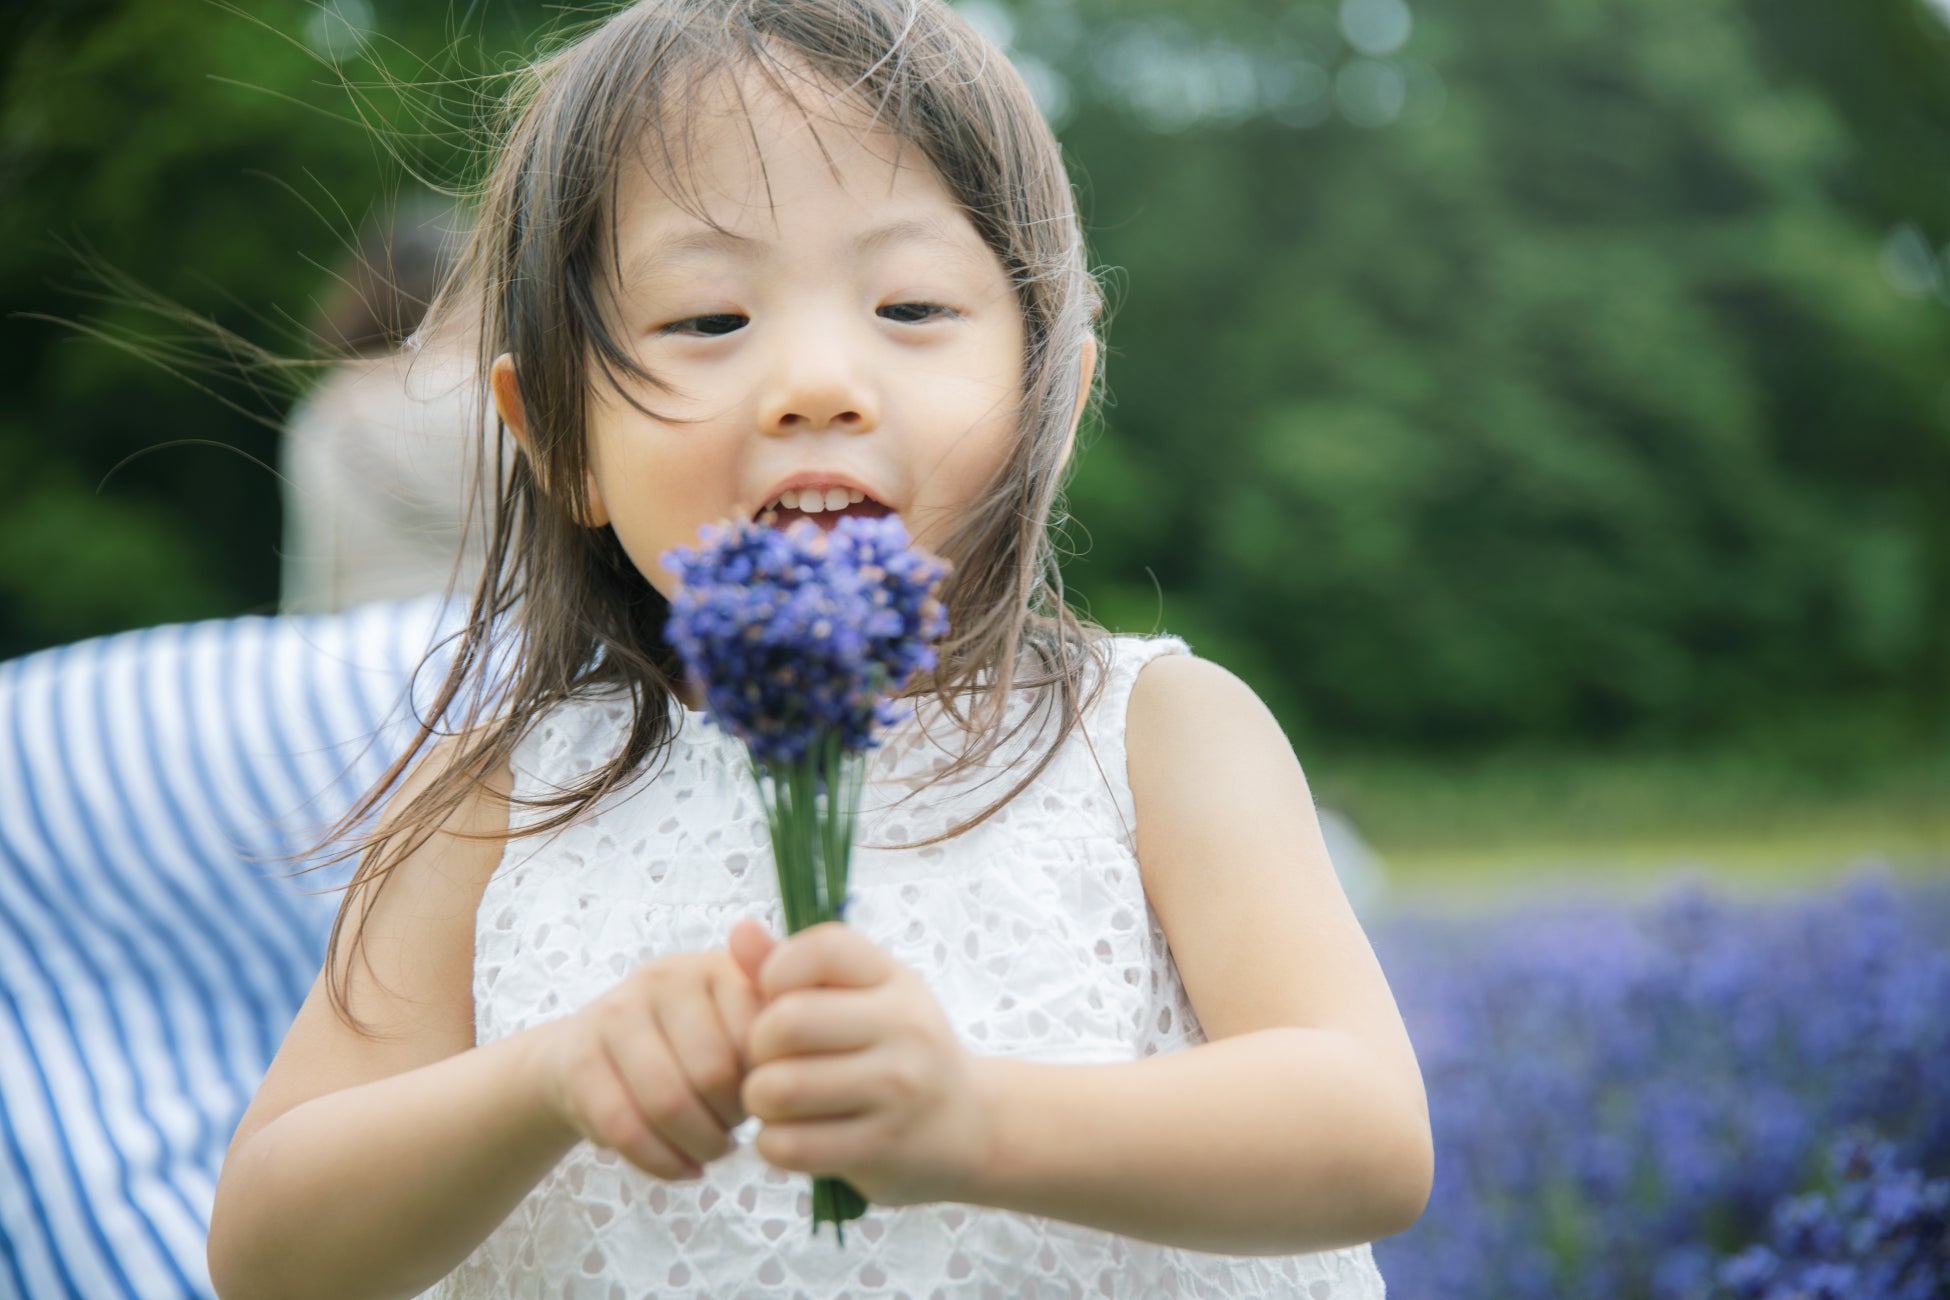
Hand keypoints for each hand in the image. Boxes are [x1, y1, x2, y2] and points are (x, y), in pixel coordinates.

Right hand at [530, 939, 769, 1181]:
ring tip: (714, 1151)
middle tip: (737, 1134)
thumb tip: (806, 1061)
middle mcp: (665, 977)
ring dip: (699, 1146)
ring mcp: (616, 1013)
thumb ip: (778, 1033)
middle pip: (714, 1074)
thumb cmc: (688, 1047)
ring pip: (667, 1103)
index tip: (770, 1103)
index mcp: (717, 967)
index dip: (772, 1084)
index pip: (762, 1036)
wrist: (587, 1055)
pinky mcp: (578, 1059)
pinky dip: (662, 1163)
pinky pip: (624, 1128)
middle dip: (733, 1120)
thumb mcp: (738, 1029)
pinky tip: (684, 1168)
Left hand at [730, 919, 992, 1205]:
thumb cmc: (897, 1050)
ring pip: (779, 1089)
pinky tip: (792, 1135)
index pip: (821, 950)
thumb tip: (738, 931)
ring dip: (760, 1101)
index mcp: (894, 979)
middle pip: (785, 1023)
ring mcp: (898, 1089)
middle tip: (771, 1062)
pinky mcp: (883, 1147)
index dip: (778, 972)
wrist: (971, 1125)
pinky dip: (773, 1144)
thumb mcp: (863, 996)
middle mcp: (904, 1027)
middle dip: (757, 1047)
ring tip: (777, 1101)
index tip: (780, 999)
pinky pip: (790, 1146)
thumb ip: (796, 967)